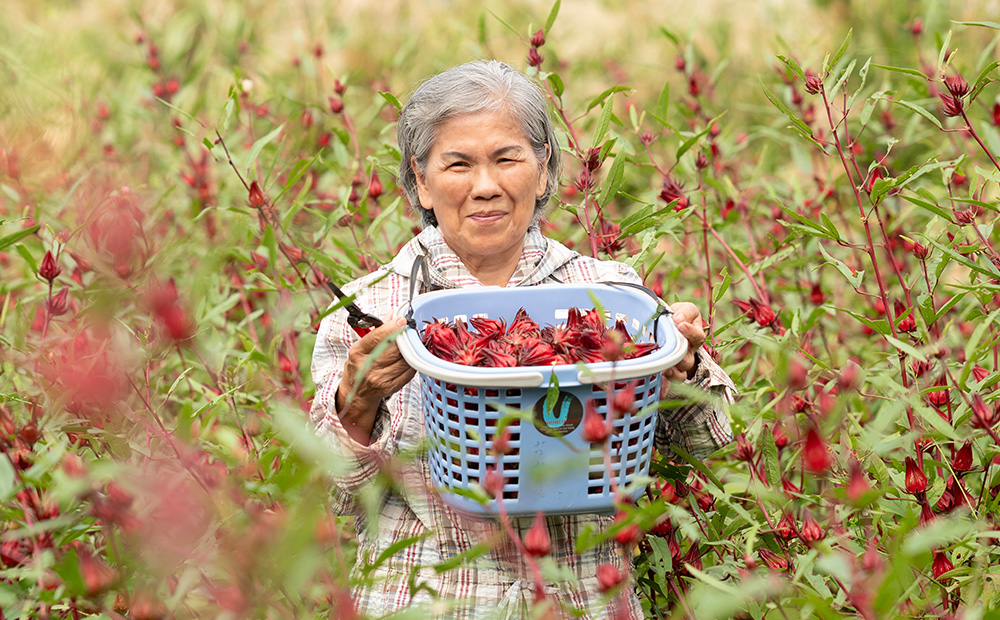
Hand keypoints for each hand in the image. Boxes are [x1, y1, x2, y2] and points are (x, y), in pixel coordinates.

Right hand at [336, 316, 415, 444]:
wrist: (356, 393)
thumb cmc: (359, 366)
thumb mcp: (362, 346)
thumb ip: (378, 330)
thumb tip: (392, 314)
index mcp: (358, 353)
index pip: (376, 338)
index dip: (392, 328)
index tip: (402, 321)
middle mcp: (367, 366)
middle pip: (393, 349)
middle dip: (404, 338)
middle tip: (410, 331)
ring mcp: (379, 378)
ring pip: (403, 360)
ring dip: (410, 351)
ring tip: (410, 344)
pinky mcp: (390, 387)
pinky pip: (408, 372)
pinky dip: (411, 363)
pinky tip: (409, 359)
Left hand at [663, 302, 705, 381]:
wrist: (667, 326)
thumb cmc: (677, 317)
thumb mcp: (683, 309)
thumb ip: (685, 311)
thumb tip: (678, 318)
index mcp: (695, 335)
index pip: (697, 335)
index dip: (690, 332)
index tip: (680, 325)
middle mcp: (690, 351)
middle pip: (689, 359)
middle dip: (680, 355)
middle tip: (671, 349)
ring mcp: (682, 362)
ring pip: (682, 371)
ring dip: (674, 369)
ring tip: (665, 365)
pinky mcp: (673, 371)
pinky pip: (675, 379)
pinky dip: (670, 379)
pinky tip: (663, 376)